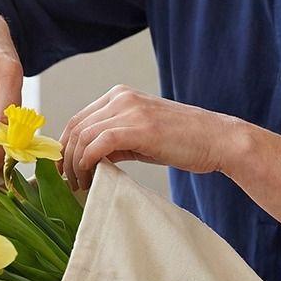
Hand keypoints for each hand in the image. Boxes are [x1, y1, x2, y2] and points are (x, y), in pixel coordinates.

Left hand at [57, 85, 240, 190]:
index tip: (63, 170)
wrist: (217, 140)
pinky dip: (88, 162)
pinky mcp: (139, 128)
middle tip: (66, 182)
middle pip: (75, 127)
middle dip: (65, 158)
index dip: (65, 146)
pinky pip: (98, 144)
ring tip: (80, 185)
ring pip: (83, 136)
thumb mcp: (141, 136)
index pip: (78, 119)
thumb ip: (114, 141)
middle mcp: (121, 98)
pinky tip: (90, 178)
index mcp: (120, 95)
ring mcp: (130, 110)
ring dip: (75, 164)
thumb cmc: (183, 141)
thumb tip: (87, 160)